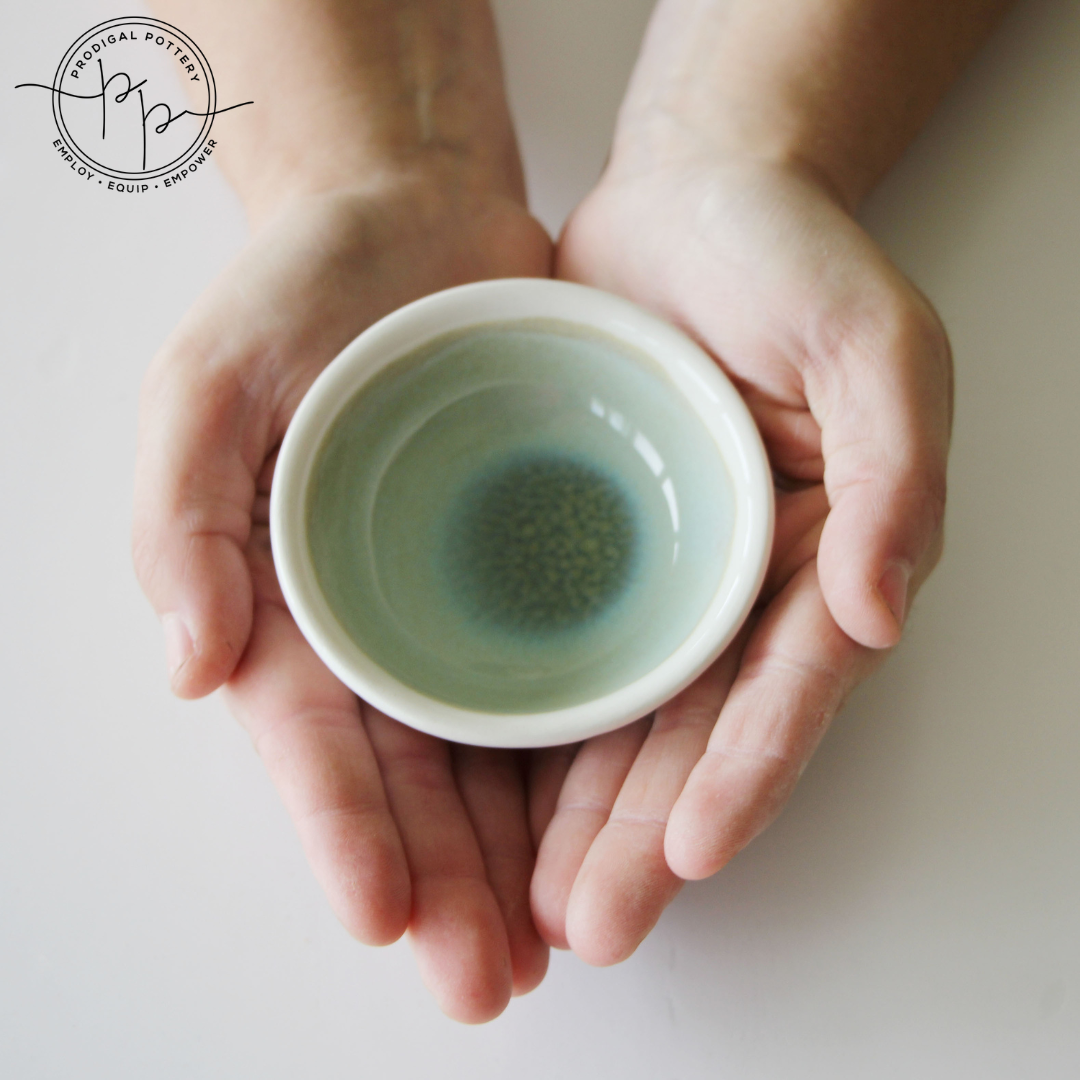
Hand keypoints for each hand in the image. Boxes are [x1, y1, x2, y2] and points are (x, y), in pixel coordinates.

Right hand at [133, 177, 554, 1021]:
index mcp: (287, 596)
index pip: (313, 735)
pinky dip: (580, 757)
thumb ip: (184, 512)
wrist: (415, 225)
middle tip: (482, 979)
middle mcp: (379, 621)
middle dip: (440, 882)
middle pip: (407, 774)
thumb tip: (187, 666)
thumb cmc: (302, 294)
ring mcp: (464, 602)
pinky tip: (610, 824)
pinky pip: (562, 674)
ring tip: (551, 944)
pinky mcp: (544, 567)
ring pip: (490, 754)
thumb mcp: (212, 378)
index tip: (381, 912)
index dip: (341, 828)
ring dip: (515, 856)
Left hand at [529, 152, 949, 963]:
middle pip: (695, 730)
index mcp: (817, 552)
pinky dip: (529, 723)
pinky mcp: (583, 545)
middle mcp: (740, 581)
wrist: (686, 194)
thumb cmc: (788, 256)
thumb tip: (876, 611)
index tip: (691, 857)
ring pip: (620, 714)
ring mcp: (658, 571)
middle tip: (588, 922)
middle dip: (648, 833)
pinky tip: (490, 791)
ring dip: (584, 813)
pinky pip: (556, 645)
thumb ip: (894, 469)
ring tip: (535, 900)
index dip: (745, 775)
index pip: (785, 689)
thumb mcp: (872, 342)